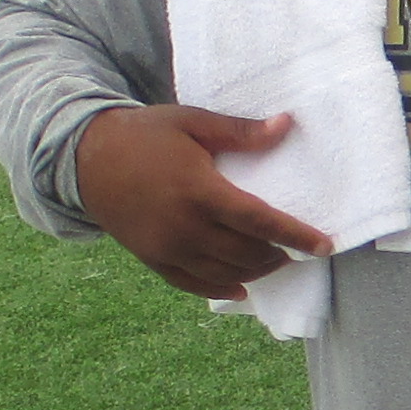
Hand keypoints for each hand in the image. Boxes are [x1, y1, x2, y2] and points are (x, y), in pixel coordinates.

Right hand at [72, 104, 334, 299]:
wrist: (86, 159)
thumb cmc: (145, 135)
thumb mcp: (192, 122)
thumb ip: (240, 131)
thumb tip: (286, 126)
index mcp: (199, 190)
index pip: (259, 220)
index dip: (295, 235)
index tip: (325, 245)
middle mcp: (184, 226)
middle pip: (246, 252)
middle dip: (278, 254)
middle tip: (296, 247)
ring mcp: (167, 248)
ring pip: (225, 272)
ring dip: (256, 270)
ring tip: (274, 259)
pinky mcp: (152, 260)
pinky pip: (192, 284)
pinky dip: (220, 287)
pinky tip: (240, 286)